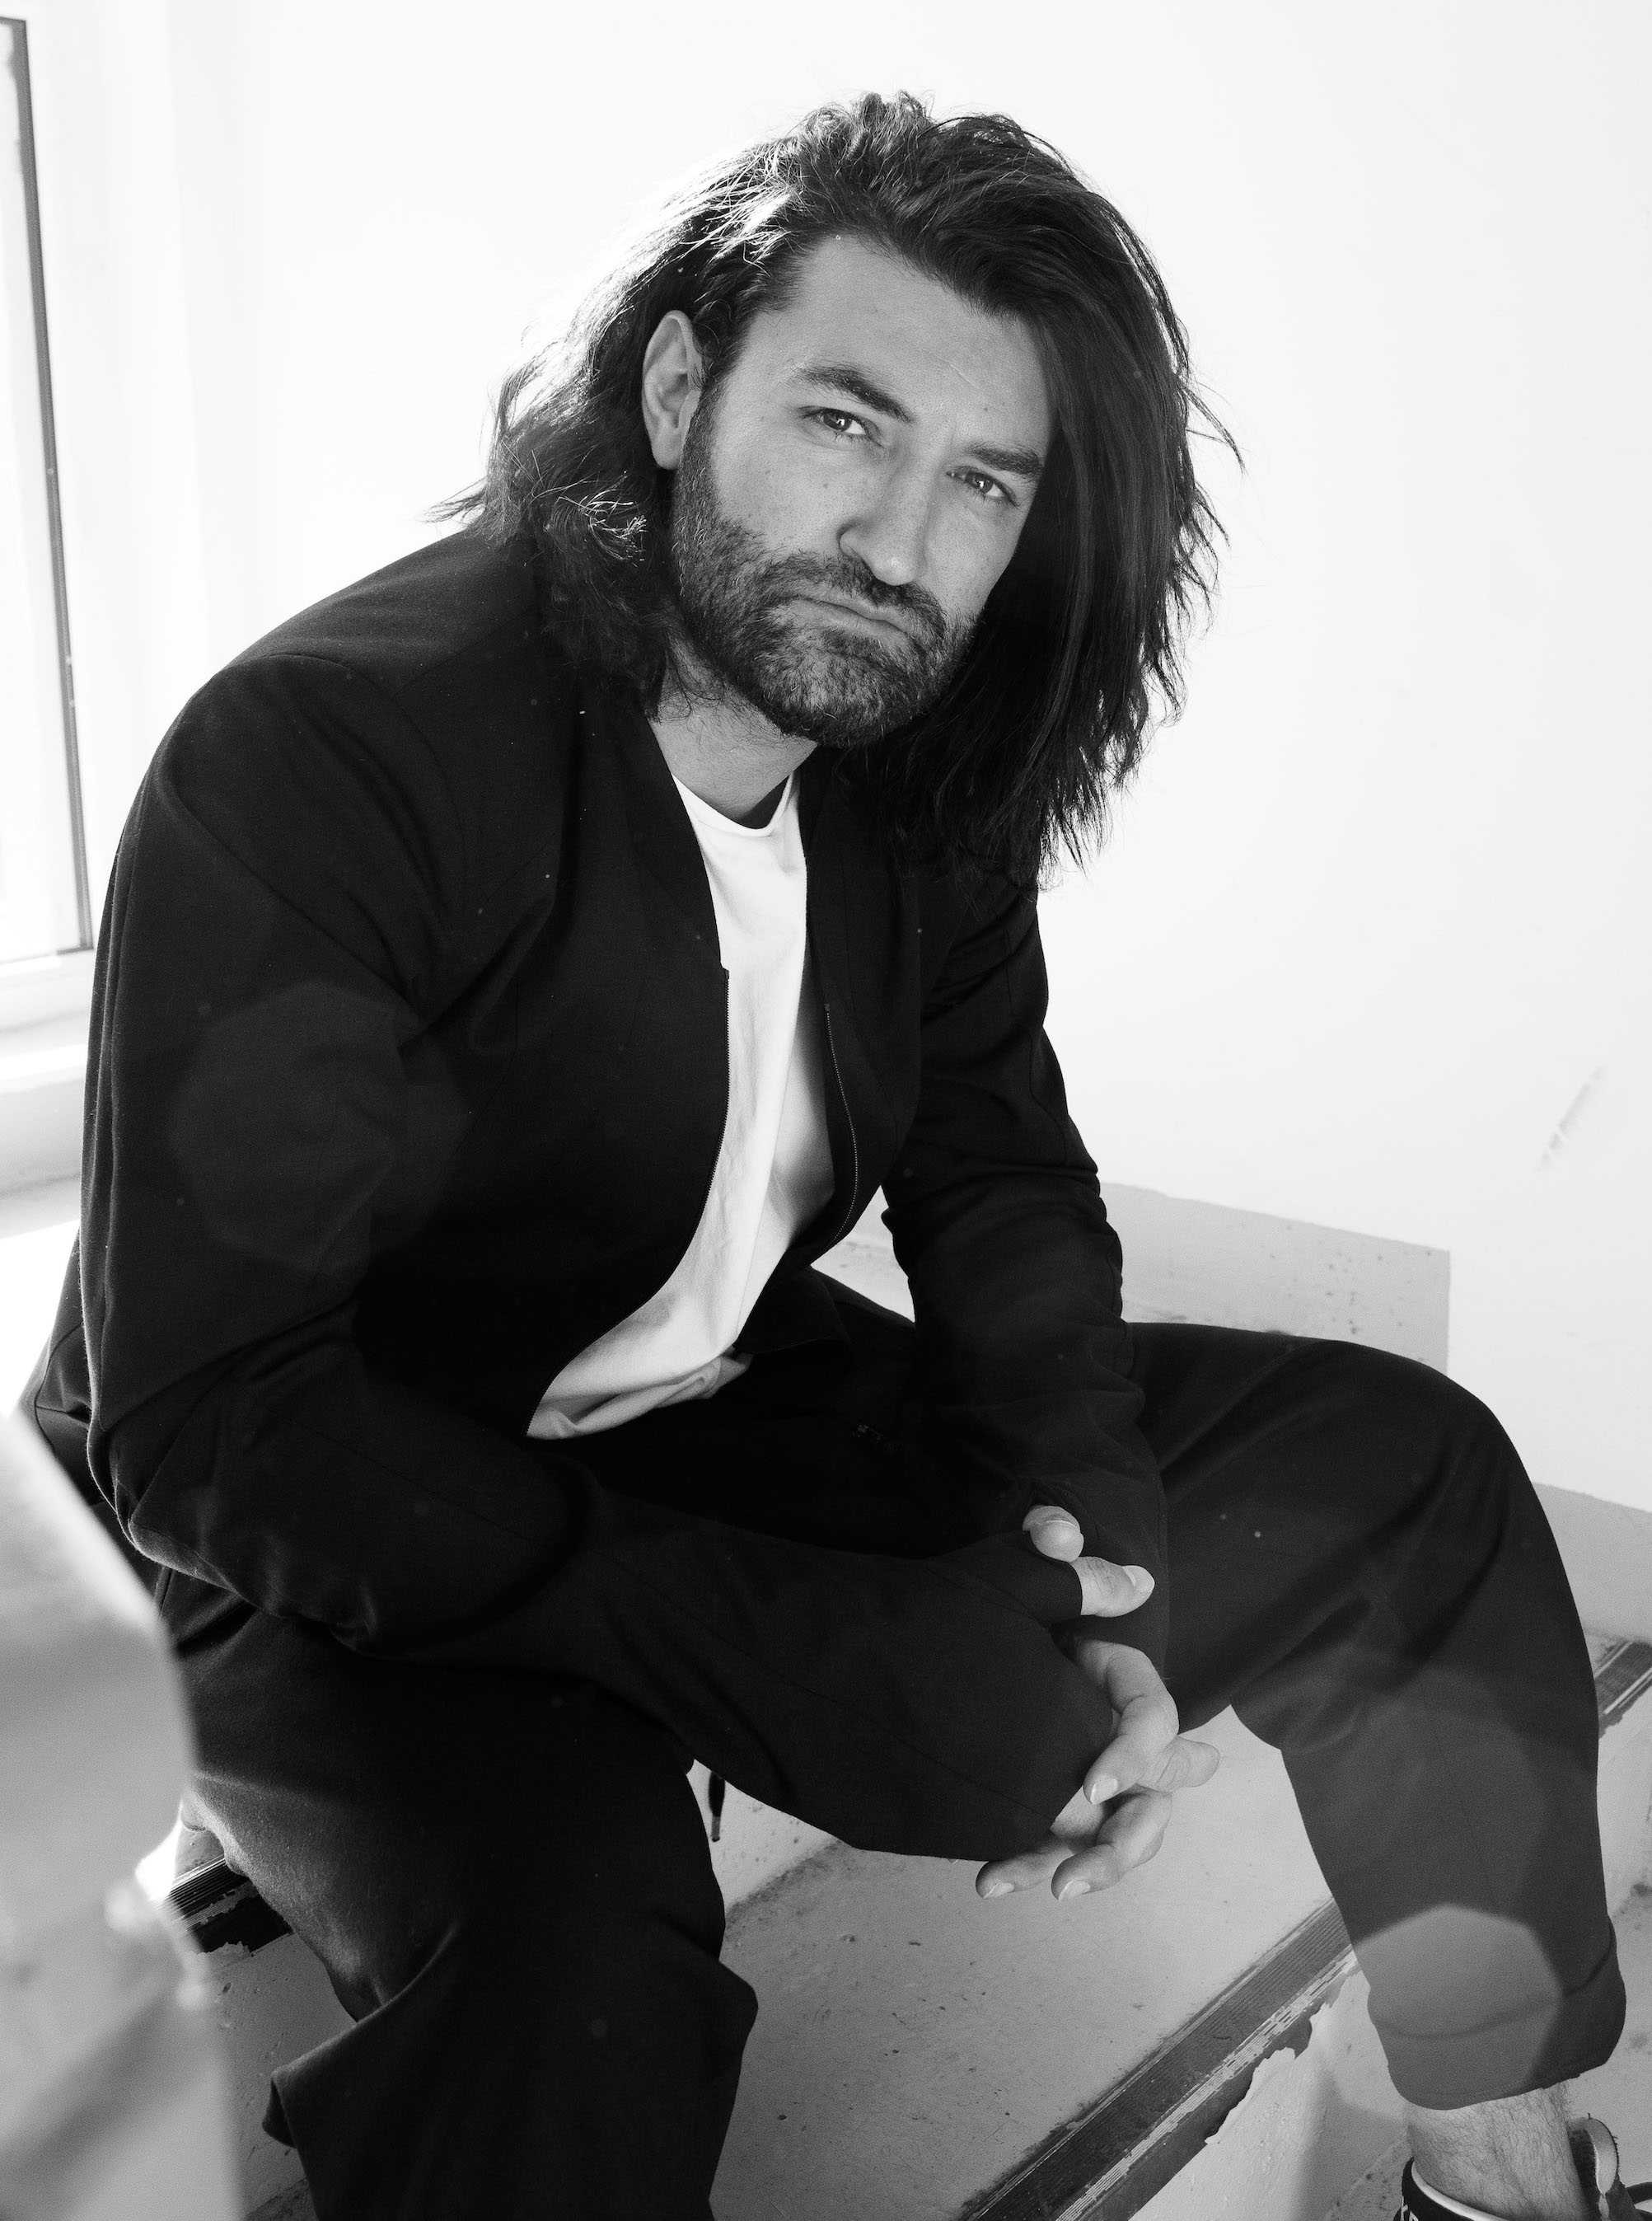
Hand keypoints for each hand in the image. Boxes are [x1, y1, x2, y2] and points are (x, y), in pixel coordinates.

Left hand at [973, 1505, 1218, 1902]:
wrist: (916, 1642)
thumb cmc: (982, 1601)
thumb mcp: (1010, 1571)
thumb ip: (1049, 1550)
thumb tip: (1108, 1561)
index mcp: (1117, 1678)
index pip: (1153, 1720)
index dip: (1136, 1755)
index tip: (1090, 1786)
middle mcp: (1110, 1731)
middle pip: (1150, 1798)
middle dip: (1125, 1842)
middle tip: (1078, 1873)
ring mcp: (1078, 1772)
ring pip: (1108, 1836)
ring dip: (1085, 1867)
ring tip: (1047, 1887)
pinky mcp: (1040, 1801)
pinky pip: (1049, 1845)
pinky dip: (1026, 1865)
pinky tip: (988, 1880)